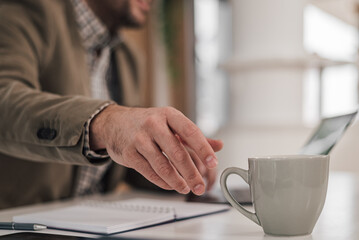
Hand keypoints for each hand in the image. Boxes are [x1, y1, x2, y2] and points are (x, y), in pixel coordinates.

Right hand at [90, 105, 220, 194]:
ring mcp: (139, 139)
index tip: (213, 162)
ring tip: (186, 188)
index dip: (203, 148)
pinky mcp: (129, 153)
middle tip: (200, 186)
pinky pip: (149, 172)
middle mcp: (153, 125)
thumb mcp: (171, 122)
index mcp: (168, 115)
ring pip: (163, 166)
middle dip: (191, 173)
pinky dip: (163, 182)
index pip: (191, 132)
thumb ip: (194, 136)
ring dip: (177, 181)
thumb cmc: (147, 123)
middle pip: (177, 153)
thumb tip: (219, 145)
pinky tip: (171, 185)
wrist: (114, 123)